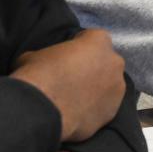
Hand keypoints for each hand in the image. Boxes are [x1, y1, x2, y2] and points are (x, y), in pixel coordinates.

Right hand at [10, 29, 125, 142]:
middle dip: (92, 67)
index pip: (92, 38)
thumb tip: (45, 63)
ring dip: (97, 88)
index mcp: (98, 40)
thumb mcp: (36, 54)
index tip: (68, 55)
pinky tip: (77, 113)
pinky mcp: (112, 112)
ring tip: (75, 98)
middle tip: (73, 78)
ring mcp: (117, 88)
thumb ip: (51, 55)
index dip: (79, 45)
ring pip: (108, 85)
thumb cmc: (39, 74)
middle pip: (105, 61)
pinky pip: (104, 107)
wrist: (41, 109)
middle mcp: (114, 62)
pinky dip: (94, 109)